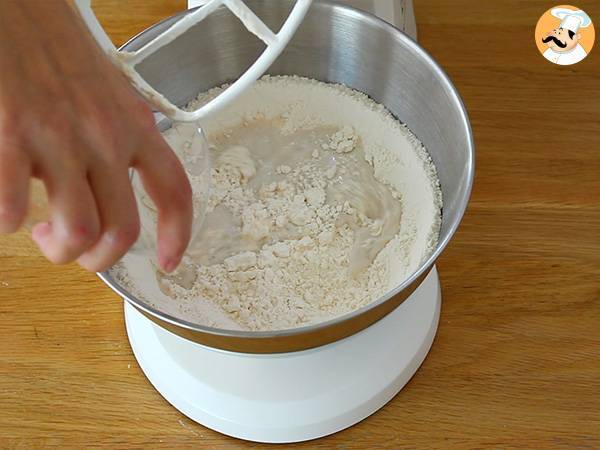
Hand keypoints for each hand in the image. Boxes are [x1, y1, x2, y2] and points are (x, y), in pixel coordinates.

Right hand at [0, 1, 191, 272]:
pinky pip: (12, 210)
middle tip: (79, 249)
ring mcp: (59, 138)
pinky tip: (6, 208)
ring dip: (59, 248)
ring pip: (77, 232)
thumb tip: (110, 189)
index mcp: (136, 125)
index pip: (175, 190)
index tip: (170, 261)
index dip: (178, 234)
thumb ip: (121, 140)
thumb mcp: (109, 93)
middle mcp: (106, 137)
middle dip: (100, 259)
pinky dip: (7, 222)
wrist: (15, 8)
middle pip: (123, 230)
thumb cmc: (58, 48)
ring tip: (42, 231)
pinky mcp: (12, 136)